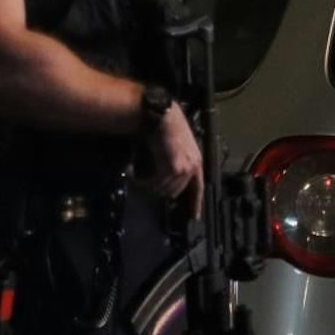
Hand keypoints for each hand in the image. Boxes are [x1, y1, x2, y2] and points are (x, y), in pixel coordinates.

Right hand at [148, 103, 202, 218]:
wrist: (163, 117)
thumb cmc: (168, 128)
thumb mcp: (178, 147)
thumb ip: (177, 162)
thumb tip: (166, 178)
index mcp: (196, 162)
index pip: (198, 189)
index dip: (196, 204)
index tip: (194, 217)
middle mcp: (193, 167)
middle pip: (175, 192)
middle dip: (160, 189)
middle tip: (146, 182)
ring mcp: (184, 168)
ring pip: (164, 189)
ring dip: (151, 184)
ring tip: (140, 174)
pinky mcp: (173, 167)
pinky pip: (156, 183)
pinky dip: (144, 180)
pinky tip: (136, 173)